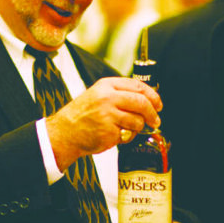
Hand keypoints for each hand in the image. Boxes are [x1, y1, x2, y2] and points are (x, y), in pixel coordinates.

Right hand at [46, 77, 161, 170]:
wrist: (65, 132)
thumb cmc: (83, 114)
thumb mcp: (99, 94)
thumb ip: (121, 93)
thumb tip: (148, 99)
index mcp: (107, 85)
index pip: (138, 86)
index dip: (152, 95)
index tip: (158, 103)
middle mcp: (108, 97)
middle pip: (141, 102)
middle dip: (152, 113)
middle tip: (156, 120)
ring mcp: (108, 115)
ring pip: (137, 120)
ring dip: (137, 127)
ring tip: (126, 128)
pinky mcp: (108, 131)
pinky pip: (128, 135)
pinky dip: (126, 137)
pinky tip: (116, 134)